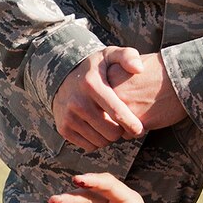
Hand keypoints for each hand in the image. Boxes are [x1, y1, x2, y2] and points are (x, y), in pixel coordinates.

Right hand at [51, 47, 186, 149]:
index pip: (118, 113)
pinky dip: (97, 141)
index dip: (133, 125)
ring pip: (101, 141)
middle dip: (121, 131)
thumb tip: (139, 69)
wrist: (62, 77)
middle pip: (111, 132)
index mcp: (92, 85)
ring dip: (109, 137)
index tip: (140, 129)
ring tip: (111, 125)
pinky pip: (89, 146)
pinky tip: (98, 128)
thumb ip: (128, 57)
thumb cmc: (94, 68)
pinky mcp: (63, 128)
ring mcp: (68, 117)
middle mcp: (77, 102)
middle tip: (123, 124)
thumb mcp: (110, 55)